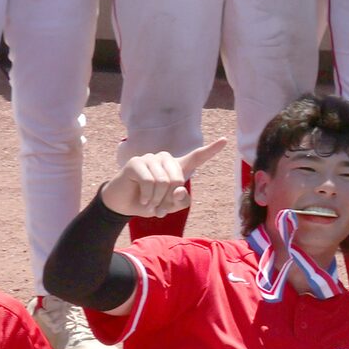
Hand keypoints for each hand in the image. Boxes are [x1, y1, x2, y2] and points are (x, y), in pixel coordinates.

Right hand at [101, 138, 225, 218]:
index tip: (225, 140)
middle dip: (169, 199)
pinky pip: (150, 181)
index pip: (197, 157)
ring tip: (150, 204)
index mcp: (177, 167)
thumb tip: (179, 189)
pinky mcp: (136, 162)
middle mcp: (165, 159)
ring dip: (157, 200)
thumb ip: (181, 201)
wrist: (124, 205)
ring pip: (163, 182)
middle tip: (160, 208)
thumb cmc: (149, 202)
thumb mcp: (169, 207)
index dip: (211, 149)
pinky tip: (143, 200)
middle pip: (178, 179)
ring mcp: (150, 158)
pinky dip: (148, 196)